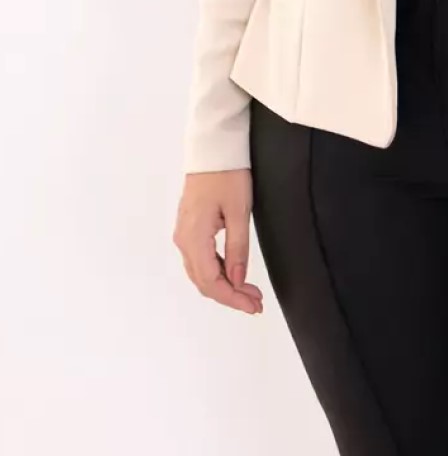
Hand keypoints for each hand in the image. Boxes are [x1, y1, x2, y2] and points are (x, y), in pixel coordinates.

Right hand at [173, 169, 263, 314]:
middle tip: (256, 303)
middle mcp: (183, 240)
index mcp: (194, 238)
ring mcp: (184, 234)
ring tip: (250, 292)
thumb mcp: (239, 211)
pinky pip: (201, 260)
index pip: (211, 281)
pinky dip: (218, 272)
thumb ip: (237, 249)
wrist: (213, 149)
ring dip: (225, 285)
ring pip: (201, 273)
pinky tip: (235, 275)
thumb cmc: (227, 175)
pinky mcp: (190, 229)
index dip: (232, 298)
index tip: (253, 306)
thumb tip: (238, 280)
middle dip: (230, 295)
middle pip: (204, 281)